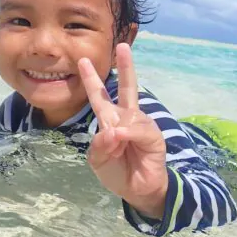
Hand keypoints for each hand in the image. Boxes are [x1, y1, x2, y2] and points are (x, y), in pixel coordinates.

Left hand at [78, 43, 167, 218]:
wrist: (137, 190)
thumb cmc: (117, 172)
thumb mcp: (98, 160)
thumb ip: (100, 145)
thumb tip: (114, 130)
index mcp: (111, 120)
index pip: (100, 97)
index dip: (91, 80)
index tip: (82, 61)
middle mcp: (127, 118)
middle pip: (127, 88)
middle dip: (126, 67)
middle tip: (122, 46)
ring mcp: (142, 125)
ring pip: (128, 116)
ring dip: (118, 132)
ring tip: (117, 148)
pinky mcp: (153, 136)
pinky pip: (138, 129)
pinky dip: (129, 134)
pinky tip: (123, 139)